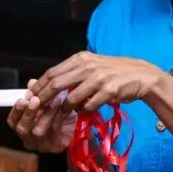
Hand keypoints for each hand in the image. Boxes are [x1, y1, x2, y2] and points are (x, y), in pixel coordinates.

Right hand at [7, 80, 76, 152]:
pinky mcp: (56, 146)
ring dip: (44, 114)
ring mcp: (42, 145)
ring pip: (37, 131)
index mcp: (24, 128)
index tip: (22, 99)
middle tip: (35, 100)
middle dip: (28, 113)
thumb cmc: (62, 114)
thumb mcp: (48, 102)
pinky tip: (61, 108)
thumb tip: (31, 82)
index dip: (16, 111)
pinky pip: (53, 131)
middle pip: (22, 129)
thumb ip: (39, 93)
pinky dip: (56, 118)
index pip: (13, 122)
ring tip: (52, 101)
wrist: (82, 126)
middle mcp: (30, 140)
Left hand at [28, 52, 164, 111]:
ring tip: (62, 112)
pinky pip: (88, 106)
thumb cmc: (114, 72)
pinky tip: (84, 111)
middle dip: (44, 98)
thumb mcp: (92, 66)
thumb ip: (72, 73)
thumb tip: (47, 82)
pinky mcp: (108, 92)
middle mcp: (88, 67)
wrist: (141, 76)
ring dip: (64, 108)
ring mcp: (98, 79)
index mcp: (82, 59)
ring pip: (71, 98)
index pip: (53, 72)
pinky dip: (83, 111)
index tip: (31, 96)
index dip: (39, 86)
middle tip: (37, 108)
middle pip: (57, 84)